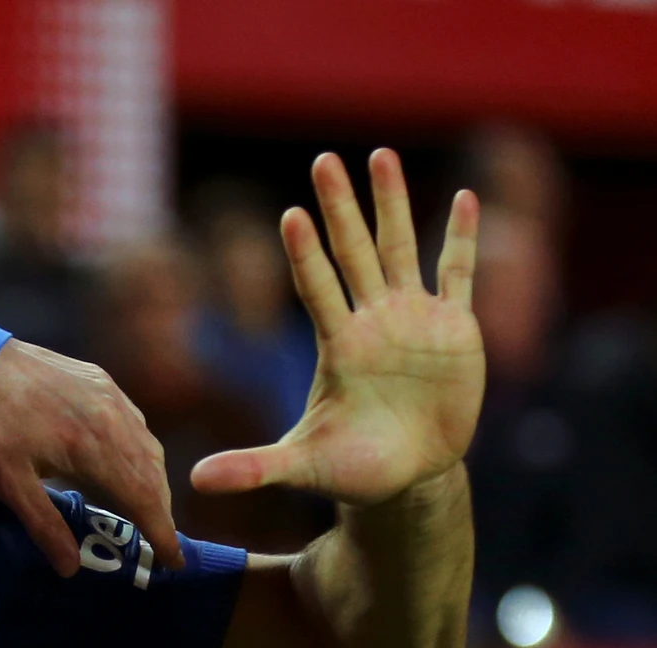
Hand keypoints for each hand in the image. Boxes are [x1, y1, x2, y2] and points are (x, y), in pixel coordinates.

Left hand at [0, 340, 184, 576]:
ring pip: (148, 446)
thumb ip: (45, 526)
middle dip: (160, 511)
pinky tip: (129, 464)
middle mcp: (114, 418)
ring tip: (148, 510)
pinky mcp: (101, 381)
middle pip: (153, 474)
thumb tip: (70, 568)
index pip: (143, 498)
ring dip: (153, 481)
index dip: (161, 532)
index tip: (173, 561)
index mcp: (94, 448)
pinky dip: (141, 450)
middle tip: (160, 541)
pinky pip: (135, 422)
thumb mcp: (9, 483)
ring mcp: (110, 395)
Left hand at [193, 150, 483, 506]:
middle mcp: (371, 321)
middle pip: (354, 253)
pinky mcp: (454, 329)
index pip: (316, 289)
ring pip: (401, 248)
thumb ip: (252, 468)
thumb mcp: (302, 468)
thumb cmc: (352, 468)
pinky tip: (465, 195)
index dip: (305, 255)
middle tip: (324, 159)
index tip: (291, 215)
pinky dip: (462, 237)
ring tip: (379, 154)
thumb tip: (191, 483)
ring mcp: (412, 319)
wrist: (409, 476)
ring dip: (393, 202)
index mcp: (338, 347)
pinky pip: (458, 273)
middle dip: (341, 207)